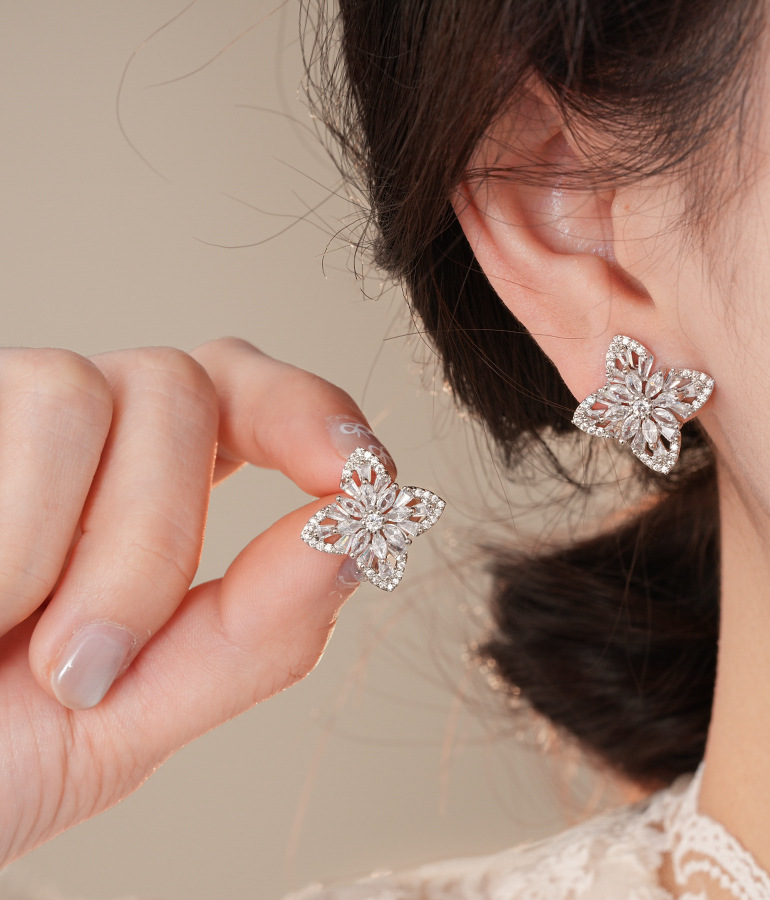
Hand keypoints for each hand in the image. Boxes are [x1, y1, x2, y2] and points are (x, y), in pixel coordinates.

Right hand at [0, 338, 390, 866]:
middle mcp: (85, 436)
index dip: (311, 414)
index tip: (355, 471)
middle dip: (154, 535)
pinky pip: (13, 409)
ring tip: (3, 640)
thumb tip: (357, 535)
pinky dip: (6, 539)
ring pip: (89, 389)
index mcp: (152, 492)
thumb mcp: (133, 718)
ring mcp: (4, 415)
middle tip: (86, 665)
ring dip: (65, 549)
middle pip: (182, 387)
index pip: (254, 398)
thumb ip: (256, 634)